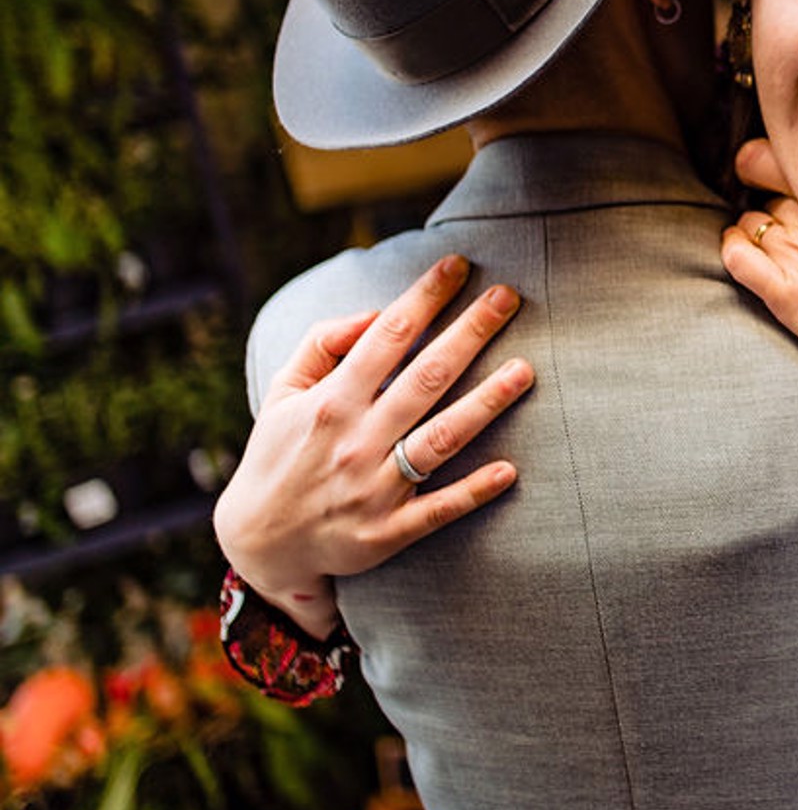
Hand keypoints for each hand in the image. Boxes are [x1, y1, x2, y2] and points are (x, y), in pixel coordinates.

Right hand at [212, 255, 532, 637]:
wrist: (259, 545)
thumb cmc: (279, 455)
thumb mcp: (282, 393)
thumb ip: (321, 345)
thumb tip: (373, 314)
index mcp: (331, 402)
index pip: (386, 337)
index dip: (424, 297)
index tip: (458, 264)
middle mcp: (355, 440)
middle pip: (425, 378)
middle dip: (469, 333)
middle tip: (509, 295)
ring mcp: (373, 489)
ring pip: (440, 439)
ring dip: (485, 403)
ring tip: (526, 370)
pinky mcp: (387, 533)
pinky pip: (439, 509)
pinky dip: (473, 491)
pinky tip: (509, 470)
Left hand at [719, 140, 797, 399]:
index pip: (777, 161)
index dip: (771, 172)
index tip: (779, 186)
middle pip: (766, 196)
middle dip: (776, 211)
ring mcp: (797, 252)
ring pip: (749, 224)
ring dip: (757, 234)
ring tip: (782, 255)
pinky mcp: (784, 292)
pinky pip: (735, 256)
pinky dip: (734, 251)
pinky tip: (748, 259)